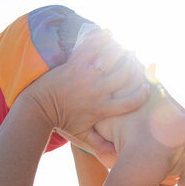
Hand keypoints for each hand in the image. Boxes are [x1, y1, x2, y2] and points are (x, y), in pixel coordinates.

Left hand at [25, 29, 148, 147]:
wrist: (38, 108)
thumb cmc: (61, 122)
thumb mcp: (81, 136)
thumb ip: (100, 144)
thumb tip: (116, 152)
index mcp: (102, 109)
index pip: (131, 101)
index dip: (143, 94)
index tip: (146, 88)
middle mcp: (96, 91)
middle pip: (125, 76)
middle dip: (135, 68)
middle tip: (138, 62)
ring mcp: (85, 75)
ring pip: (111, 58)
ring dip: (122, 51)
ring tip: (128, 48)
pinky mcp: (74, 63)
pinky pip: (90, 47)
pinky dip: (100, 37)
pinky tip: (109, 33)